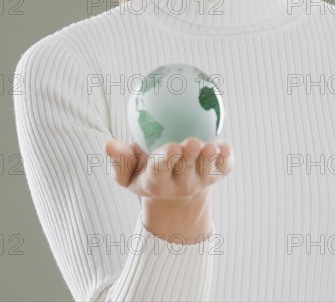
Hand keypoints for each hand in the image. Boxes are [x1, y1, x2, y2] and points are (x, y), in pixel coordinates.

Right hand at [104, 136, 233, 201]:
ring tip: (210, 146)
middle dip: (188, 157)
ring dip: (209, 159)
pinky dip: (226, 158)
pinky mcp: (217, 174)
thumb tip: (108, 145)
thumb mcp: (128, 173)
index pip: (159, 172)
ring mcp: (201, 180)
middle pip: (185, 170)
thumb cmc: (146, 172)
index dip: (166, 161)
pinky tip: (226, 147)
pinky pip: (224, 168)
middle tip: (192, 143)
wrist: (176, 191)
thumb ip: (119, 160)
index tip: (170, 147)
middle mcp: (180, 185)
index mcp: (156, 182)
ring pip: (206, 170)